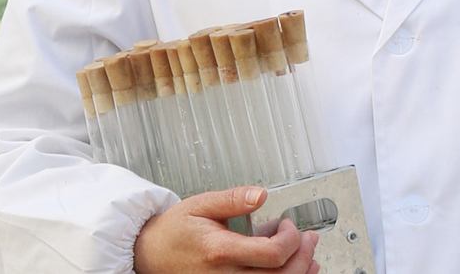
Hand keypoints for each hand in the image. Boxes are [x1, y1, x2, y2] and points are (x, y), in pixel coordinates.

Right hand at [134, 185, 319, 273]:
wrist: (149, 254)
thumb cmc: (174, 232)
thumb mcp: (201, 204)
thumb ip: (234, 199)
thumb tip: (260, 194)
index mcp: (220, 251)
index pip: (272, 254)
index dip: (291, 239)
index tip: (289, 226)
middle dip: (303, 256)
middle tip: (309, 239)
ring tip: (309, 258)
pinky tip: (294, 273)